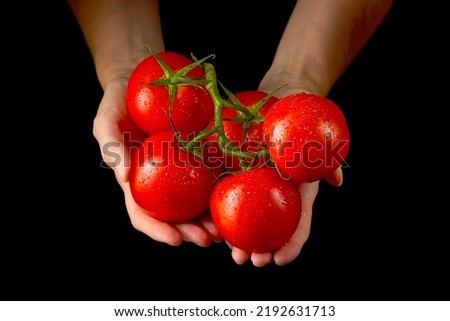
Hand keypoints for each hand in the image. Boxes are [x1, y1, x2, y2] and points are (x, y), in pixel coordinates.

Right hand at [94, 75, 221, 246]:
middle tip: (209, 240)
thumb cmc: (118, 102)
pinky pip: (211, 172)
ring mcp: (180, 168)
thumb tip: (123, 176)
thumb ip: (111, 146)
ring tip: (226, 229)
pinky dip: (222, 188)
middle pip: (174, 215)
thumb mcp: (107, 121)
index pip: (143, 214)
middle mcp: (160, 181)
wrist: (140, 79)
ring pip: (196, 201)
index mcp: (136, 181)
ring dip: (210, 218)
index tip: (176, 240)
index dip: (158, 230)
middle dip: (191, 232)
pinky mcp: (198, 152)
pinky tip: (235, 193)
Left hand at [227, 85, 343, 265]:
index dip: (292, 244)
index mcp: (297, 191)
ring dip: (242, 240)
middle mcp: (278, 194)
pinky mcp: (238, 175)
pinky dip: (224, 215)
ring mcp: (258, 187)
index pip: (299, 223)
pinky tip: (215, 227)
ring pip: (250, 221)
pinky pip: (230, 197)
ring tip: (234, 254)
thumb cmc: (301, 118)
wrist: (280, 102)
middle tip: (253, 261)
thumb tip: (336, 180)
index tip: (280, 260)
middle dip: (263, 250)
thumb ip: (325, 160)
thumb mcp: (315, 137)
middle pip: (272, 230)